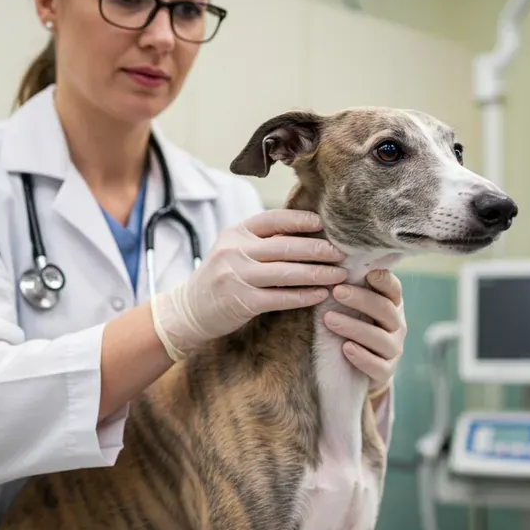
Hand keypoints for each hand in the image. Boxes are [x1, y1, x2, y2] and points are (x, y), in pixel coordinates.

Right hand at [151, 209, 347, 360]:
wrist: (188, 309)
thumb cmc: (220, 277)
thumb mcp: (233, 250)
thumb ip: (261, 241)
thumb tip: (305, 233)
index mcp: (235, 232)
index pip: (272, 219)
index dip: (299, 220)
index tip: (321, 223)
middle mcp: (235, 251)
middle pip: (285, 246)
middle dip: (318, 249)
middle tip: (341, 253)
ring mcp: (237, 276)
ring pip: (287, 272)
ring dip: (317, 273)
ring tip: (338, 275)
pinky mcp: (242, 301)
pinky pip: (281, 297)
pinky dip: (304, 296)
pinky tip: (320, 294)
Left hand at [322, 269, 405, 398]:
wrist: (361, 368)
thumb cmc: (355, 326)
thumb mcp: (355, 307)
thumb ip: (351, 288)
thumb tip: (331, 264)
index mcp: (392, 304)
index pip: (394, 289)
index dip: (383, 280)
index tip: (366, 273)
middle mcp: (397, 326)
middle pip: (385, 310)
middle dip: (361, 300)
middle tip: (336, 291)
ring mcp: (394, 350)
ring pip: (380, 339)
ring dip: (355, 327)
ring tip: (330, 320)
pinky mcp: (386, 372)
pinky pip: (378, 366)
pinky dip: (362, 357)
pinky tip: (345, 349)